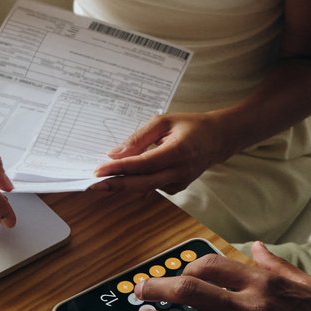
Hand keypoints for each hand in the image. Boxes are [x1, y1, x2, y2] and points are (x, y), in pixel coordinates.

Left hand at [91, 111, 232, 194]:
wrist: (218, 139)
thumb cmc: (191, 126)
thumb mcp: (164, 121)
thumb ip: (139, 138)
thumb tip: (115, 154)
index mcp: (178, 152)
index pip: (143, 164)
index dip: (120, 169)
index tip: (99, 171)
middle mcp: (180, 171)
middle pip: (142, 183)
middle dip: (115, 185)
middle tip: (92, 184)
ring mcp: (179, 183)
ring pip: (145, 187)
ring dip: (123, 183)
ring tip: (102, 179)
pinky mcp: (177, 188)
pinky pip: (151, 186)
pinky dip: (137, 181)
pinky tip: (125, 176)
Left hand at [133, 242, 310, 310]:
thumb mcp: (309, 286)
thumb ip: (276, 267)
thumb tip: (256, 248)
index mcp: (263, 285)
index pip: (210, 266)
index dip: (184, 268)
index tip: (173, 275)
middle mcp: (250, 309)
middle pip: (189, 290)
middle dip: (157, 288)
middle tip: (140, 292)